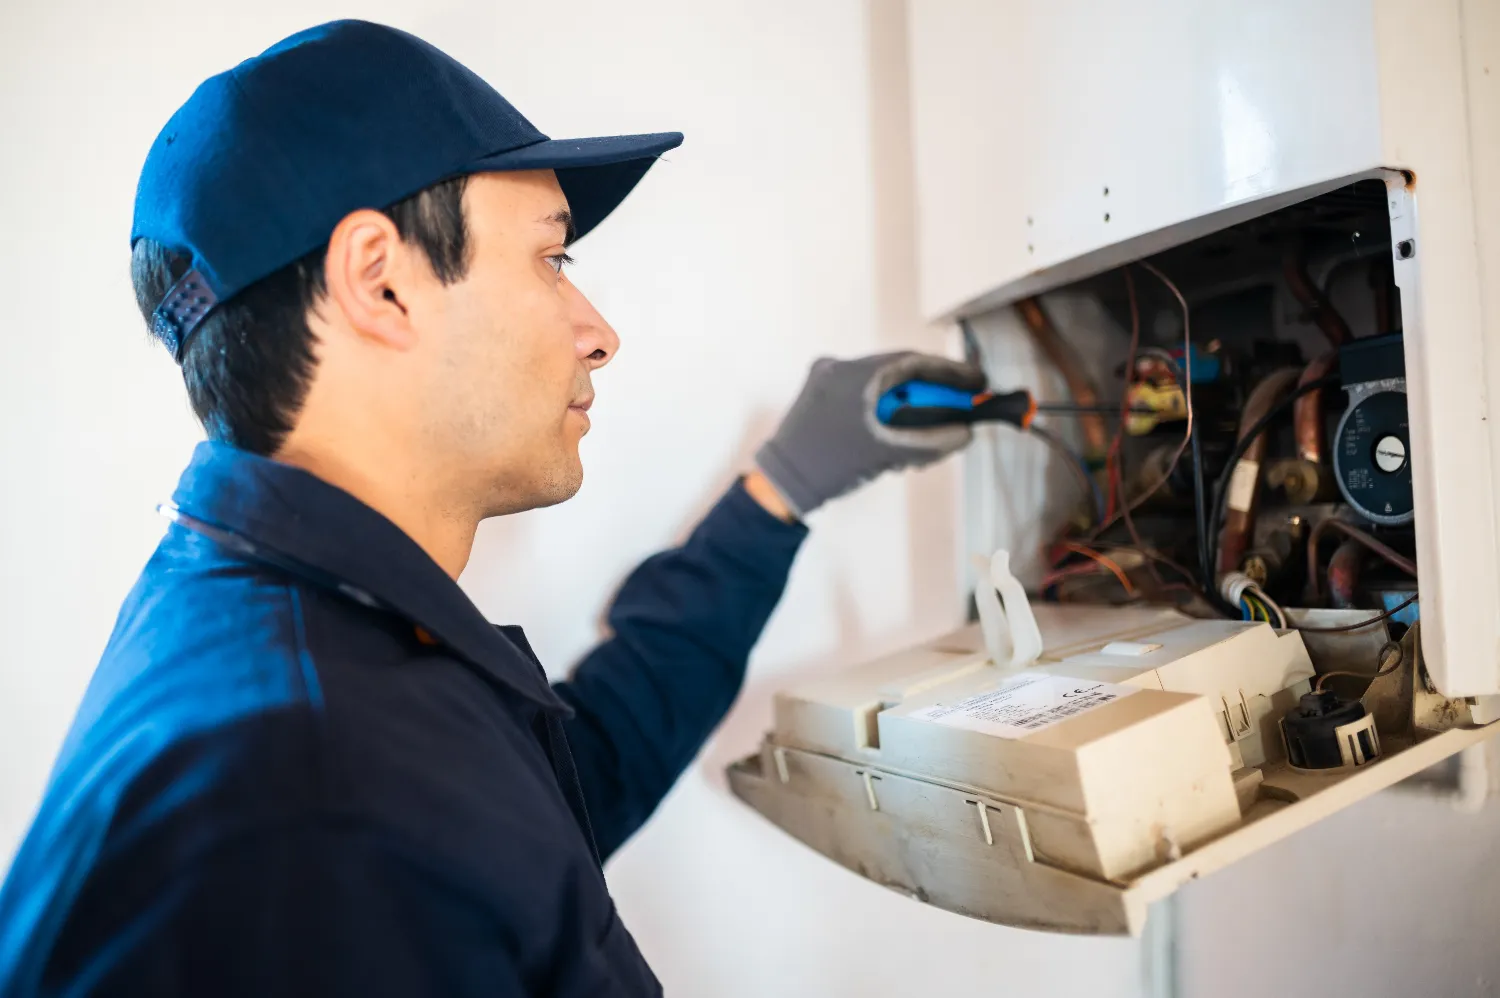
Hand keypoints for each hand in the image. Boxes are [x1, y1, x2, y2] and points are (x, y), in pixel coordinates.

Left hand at [753, 351, 985, 516]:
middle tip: (956, 415)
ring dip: (907, 411)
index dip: (949, 373)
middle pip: (899, 375)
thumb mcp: (889, 454)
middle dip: (929, 398)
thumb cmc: (831, 466)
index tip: (976, 383)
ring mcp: (825, 380)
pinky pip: (863, 397)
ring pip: (882, 388)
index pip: (913, 362)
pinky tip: (894, 442)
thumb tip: (965, 434)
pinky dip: (884, 415)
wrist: (781, 485)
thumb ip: (931, 441)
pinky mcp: (819, 397)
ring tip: (921, 443)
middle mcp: (838, 367)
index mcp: (853, 373)